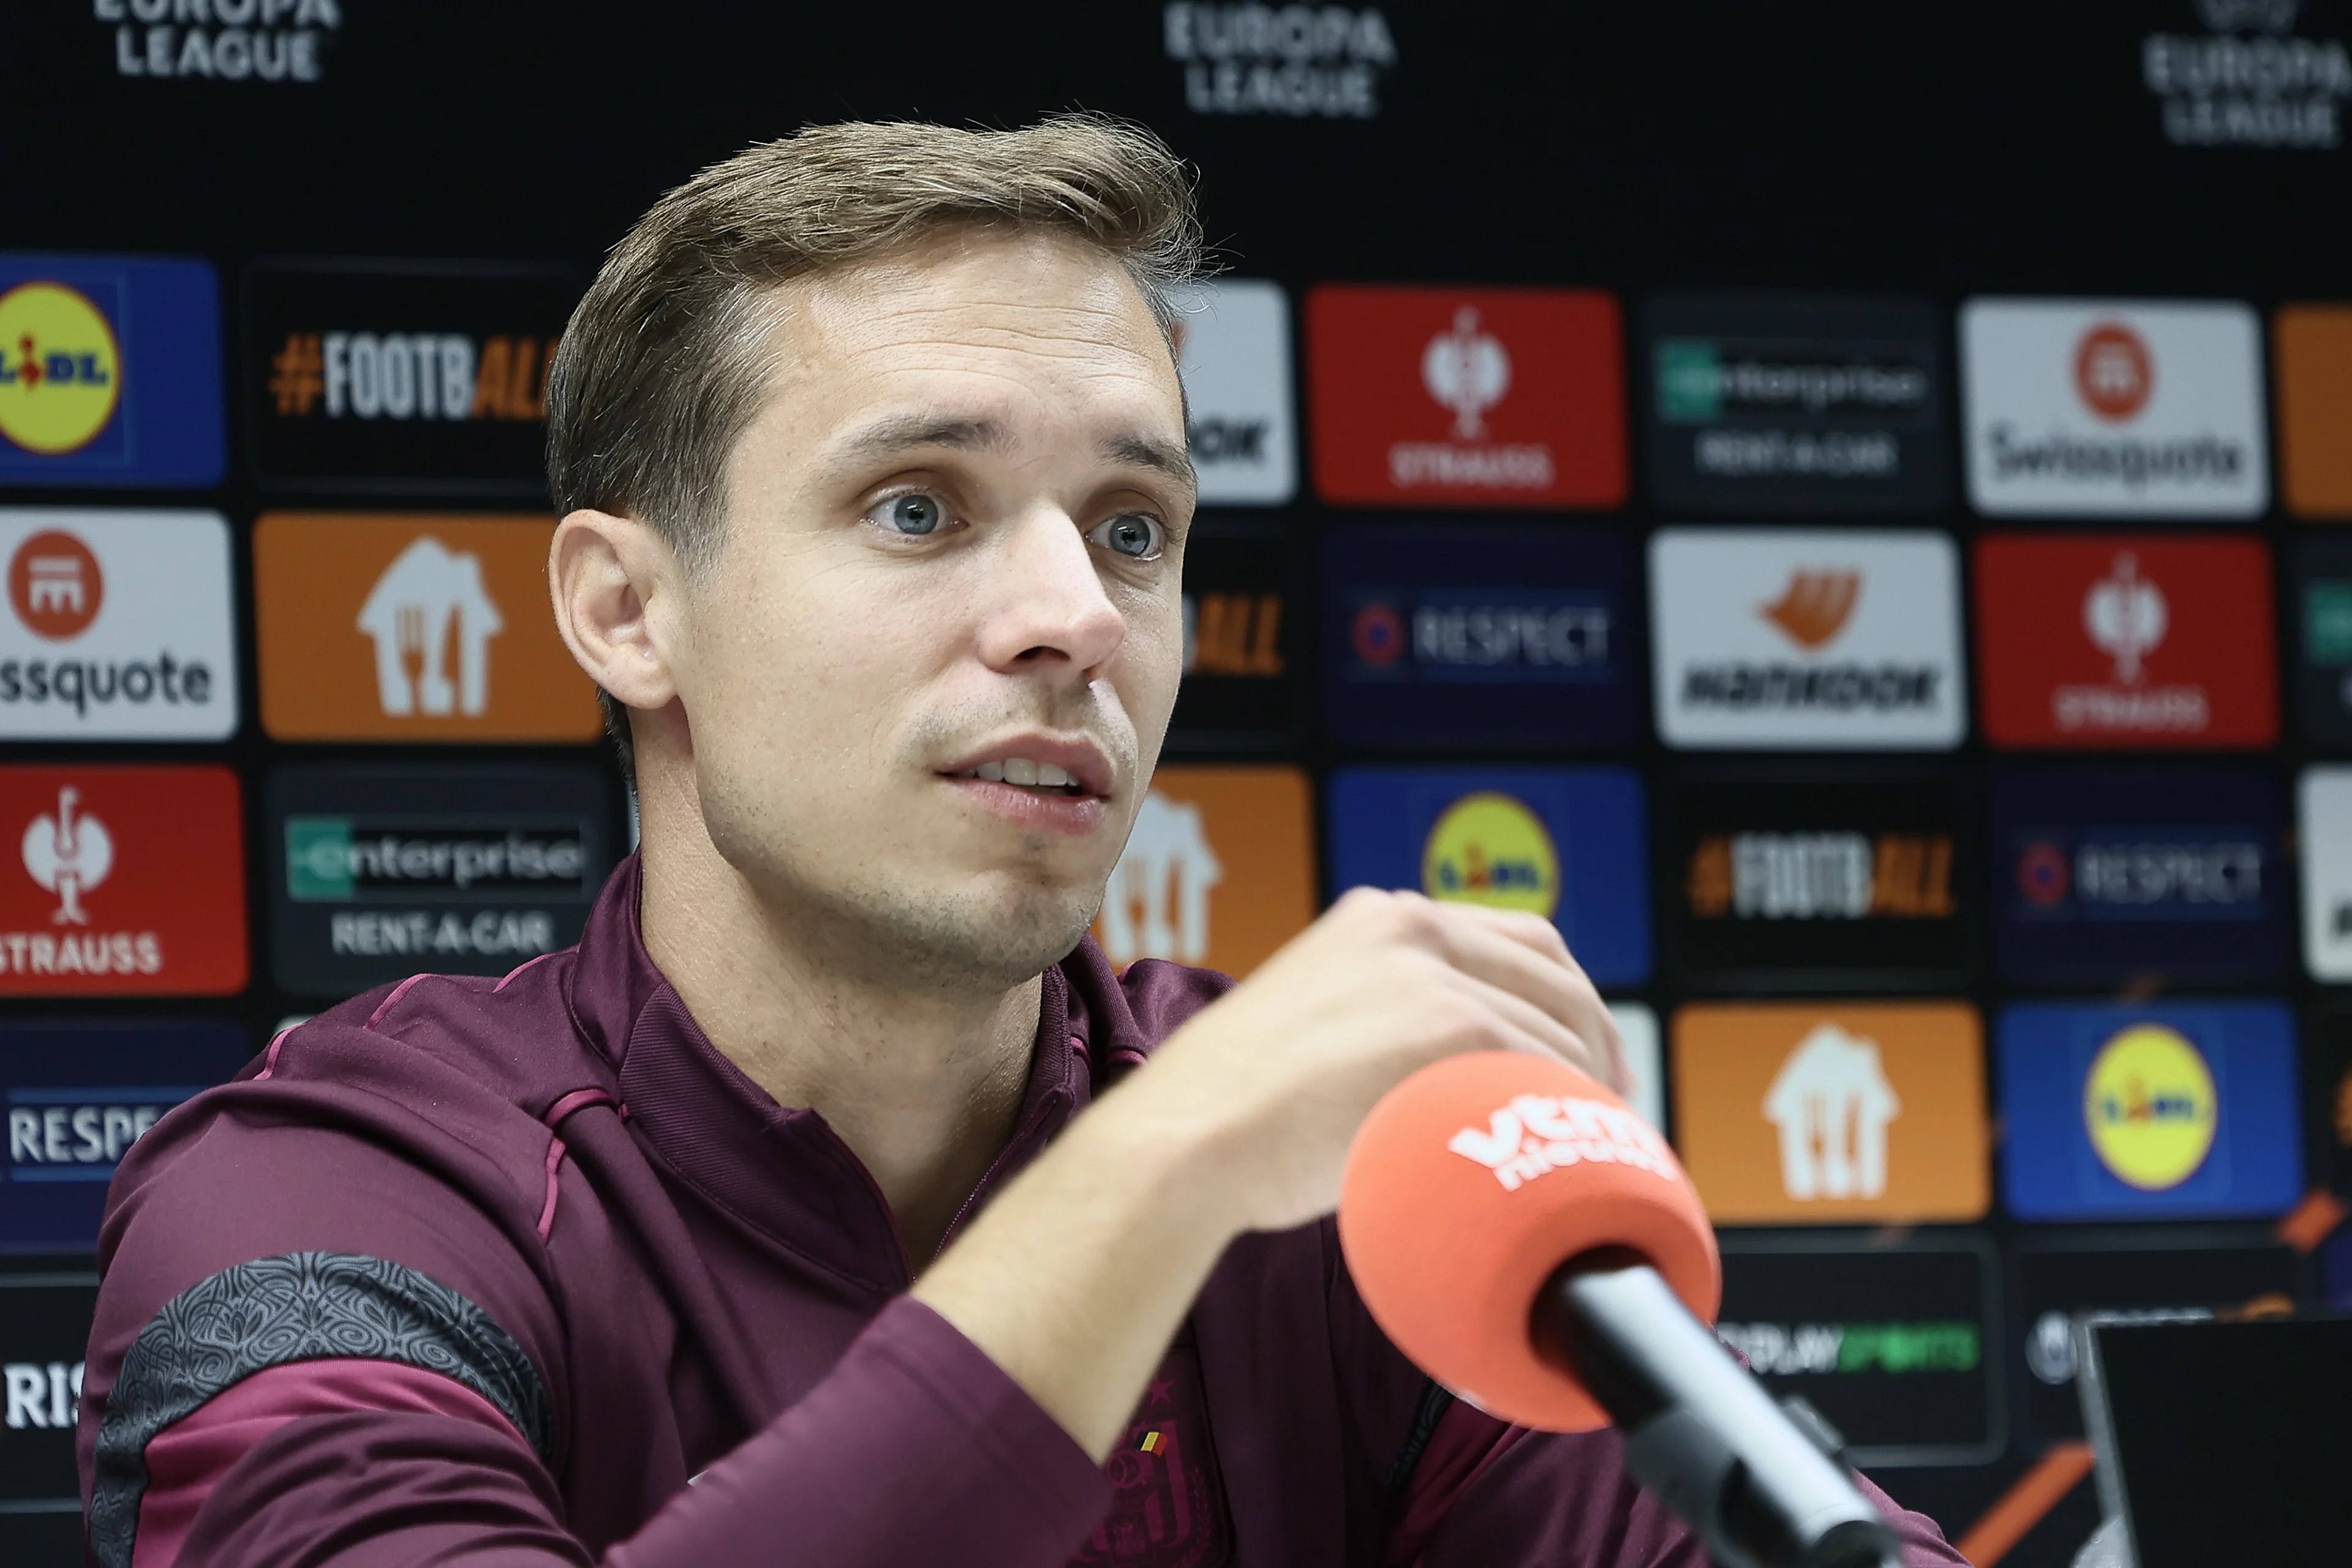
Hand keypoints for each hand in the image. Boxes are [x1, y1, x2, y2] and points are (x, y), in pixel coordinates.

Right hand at [1098, 888, 1624, 1236]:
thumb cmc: (1232, 1115)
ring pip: (1556, 1029)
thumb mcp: (1310, 1029)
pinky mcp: (1449, 1027)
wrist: (1189, 1139)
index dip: (1568, 996)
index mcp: (1378, 918)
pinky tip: (1571, 1154)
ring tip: (1591, 1147)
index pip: (1516, 938)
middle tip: (1612, 1103)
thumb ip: (1375, 1024)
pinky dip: (1570, 1115)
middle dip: (1596, 1040)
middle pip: (1554, 973)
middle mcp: (1409, 927)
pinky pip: (1546, 1072)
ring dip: (1585, 1090)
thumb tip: (1437, 1076)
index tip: (1587, 1051)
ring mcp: (1432, 973)